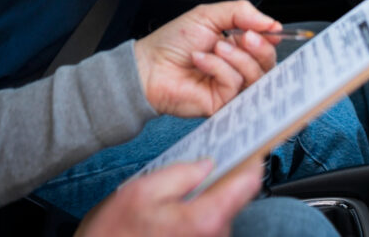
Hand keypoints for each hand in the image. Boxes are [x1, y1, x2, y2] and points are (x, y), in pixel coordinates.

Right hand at [76, 158, 262, 236]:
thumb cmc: (116, 234)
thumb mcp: (144, 190)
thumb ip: (181, 172)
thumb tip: (207, 163)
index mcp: (205, 218)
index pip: (248, 183)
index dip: (251, 158)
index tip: (252, 141)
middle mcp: (214, 236)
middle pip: (235, 196)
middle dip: (222, 175)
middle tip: (205, 158)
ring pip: (221, 210)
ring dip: (208, 195)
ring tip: (180, 186)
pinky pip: (209, 224)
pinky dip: (200, 210)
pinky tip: (177, 206)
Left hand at [134, 0, 280, 117]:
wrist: (149, 66)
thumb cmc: (173, 42)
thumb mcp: (208, 16)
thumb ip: (241, 13)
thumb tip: (271, 22)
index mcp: (237, 46)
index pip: (267, 44)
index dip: (272, 36)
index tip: (271, 29)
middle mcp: (237, 67)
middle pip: (268, 62)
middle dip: (260, 47)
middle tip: (245, 36)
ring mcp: (231, 87)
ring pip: (255, 74)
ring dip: (236, 56)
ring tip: (215, 47)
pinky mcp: (224, 103)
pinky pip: (235, 83)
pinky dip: (218, 67)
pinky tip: (201, 61)